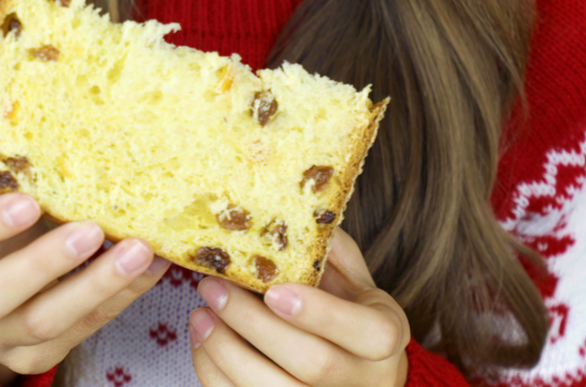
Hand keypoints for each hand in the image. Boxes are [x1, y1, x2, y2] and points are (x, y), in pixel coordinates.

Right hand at [0, 179, 171, 384]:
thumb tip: (55, 124)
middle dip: (43, 264)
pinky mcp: (31, 360)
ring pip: (41, 325)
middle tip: (92, 230)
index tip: (28, 200)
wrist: (0, 285)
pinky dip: (119, 298)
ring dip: (94, 285)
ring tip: (138, 250)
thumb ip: (9, 173)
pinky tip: (151, 267)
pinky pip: (79, 333)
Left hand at [189, 228, 409, 385]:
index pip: (368, 333)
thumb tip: (285, 215)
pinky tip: (202, 340)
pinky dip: (214, 372)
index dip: (318, 313)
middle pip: (312, 363)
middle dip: (254, 324)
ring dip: (226, 351)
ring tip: (200, 314)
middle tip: (213, 287)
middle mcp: (363, 380)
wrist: (356, 375)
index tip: (272, 289)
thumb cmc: (348, 317)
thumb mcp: (354, 281)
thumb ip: (329, 253)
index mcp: (386, 338)